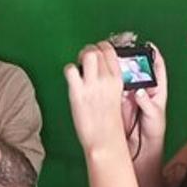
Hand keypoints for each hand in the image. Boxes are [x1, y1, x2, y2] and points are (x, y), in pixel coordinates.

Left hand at [64, 41, 128, 155]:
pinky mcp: (78, 92)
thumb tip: (98, 71)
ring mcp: (92, 85)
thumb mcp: (115, 96)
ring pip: (86, 54)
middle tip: (83, 59)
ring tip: (78, 67)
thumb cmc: (109, 122)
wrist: (105, 139)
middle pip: (97, 50)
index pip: (110, 51)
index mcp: (117, 79)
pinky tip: (72, 80)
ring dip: (79, 57)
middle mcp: (106, 79)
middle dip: (88, 50)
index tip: (96, 53)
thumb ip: (108, 82)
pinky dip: (69, 71)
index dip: (100, 48)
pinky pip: (70, 69)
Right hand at [120, 42, 167, 156]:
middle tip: (125, 49)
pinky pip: (115, 86)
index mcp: (156, 90)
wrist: (142, 145)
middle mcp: (143, 88)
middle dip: (132, 58)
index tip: (150, 45)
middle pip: (138, 68)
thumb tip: (140, 93)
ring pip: (125, 75)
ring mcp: (131, 94)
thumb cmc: (154, 130)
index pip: (157, 68)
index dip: (154, 55)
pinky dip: (111, 80)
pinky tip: (105, 75)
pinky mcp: (120, 100)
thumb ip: (147, 104)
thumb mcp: (154, 116)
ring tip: (113, 59)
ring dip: (120, 67)